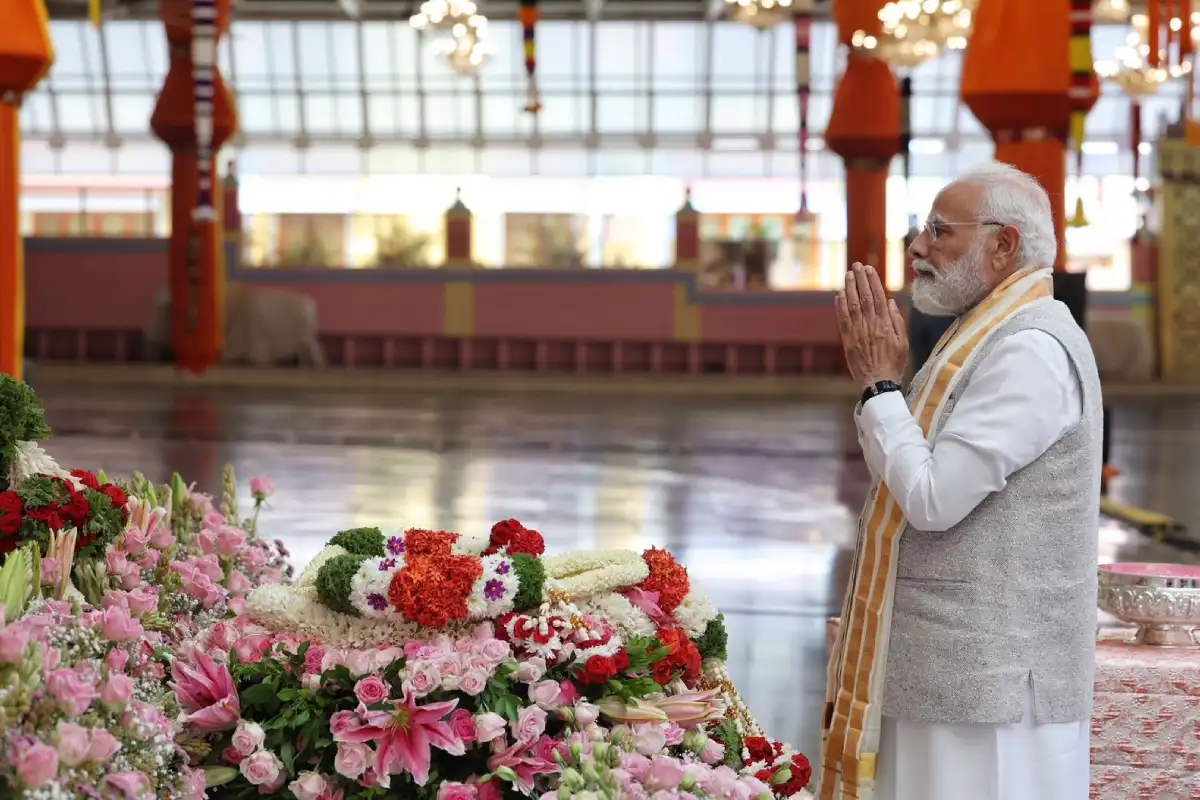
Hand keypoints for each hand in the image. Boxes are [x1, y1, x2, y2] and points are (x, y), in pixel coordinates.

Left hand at [835, 262, 908, 388]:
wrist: (878, 382)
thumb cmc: (894, 364)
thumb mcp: (903, 343)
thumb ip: (897, 321)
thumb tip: (890, 302)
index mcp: (886, 324)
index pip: (878, 297)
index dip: (873, 281)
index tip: (869, 269)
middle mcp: (871, 325)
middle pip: (864, 297)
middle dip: (860, 279)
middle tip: (857, 265)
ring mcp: (858, 332)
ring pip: (852, 305)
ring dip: (849, 288)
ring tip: (848, 274)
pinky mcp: (848, 340)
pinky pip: (843, 319)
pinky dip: (840, 306)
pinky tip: (839, 294)